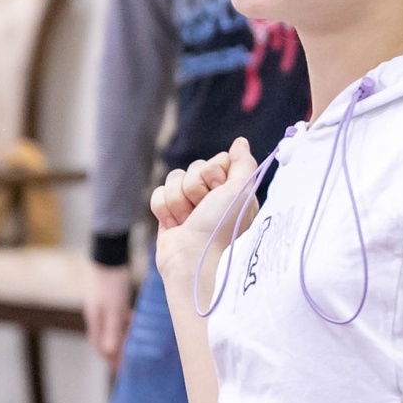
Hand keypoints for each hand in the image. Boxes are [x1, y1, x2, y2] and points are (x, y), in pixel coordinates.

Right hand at [83, 263, 134, 370]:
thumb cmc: (112, 285)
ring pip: (113, 329)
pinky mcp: (111, 301)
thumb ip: (112, 331)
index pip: (101, 347)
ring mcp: (103, 309)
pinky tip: (134, 324)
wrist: (110, 258)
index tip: (120, 371)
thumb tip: (110, 353)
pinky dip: (125, 324)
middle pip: (106, 340)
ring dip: (121, 339)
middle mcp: (97, 317)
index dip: (110, 360)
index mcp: (96, 322)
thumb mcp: (114, 310)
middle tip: (127, 364)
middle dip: (115, 353)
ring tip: (131, 348)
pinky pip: (118, 318)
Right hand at [149, 141, 253, 296]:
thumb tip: (241, 142)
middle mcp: (212, 197)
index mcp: (233, 190)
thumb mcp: (241, 191)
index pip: (217, 160)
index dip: (215, 173)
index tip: (219, 192)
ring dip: (180, 200)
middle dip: (196, 188)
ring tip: (189, 221)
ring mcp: (189, 206)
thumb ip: (243, 164)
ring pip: (174, 178)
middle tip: (203, 209)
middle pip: (194, 168)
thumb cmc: (222, 228)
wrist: (193, 260)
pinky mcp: (168, 215)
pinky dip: (165, 209)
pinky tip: (175, 226)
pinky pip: (159, 193)